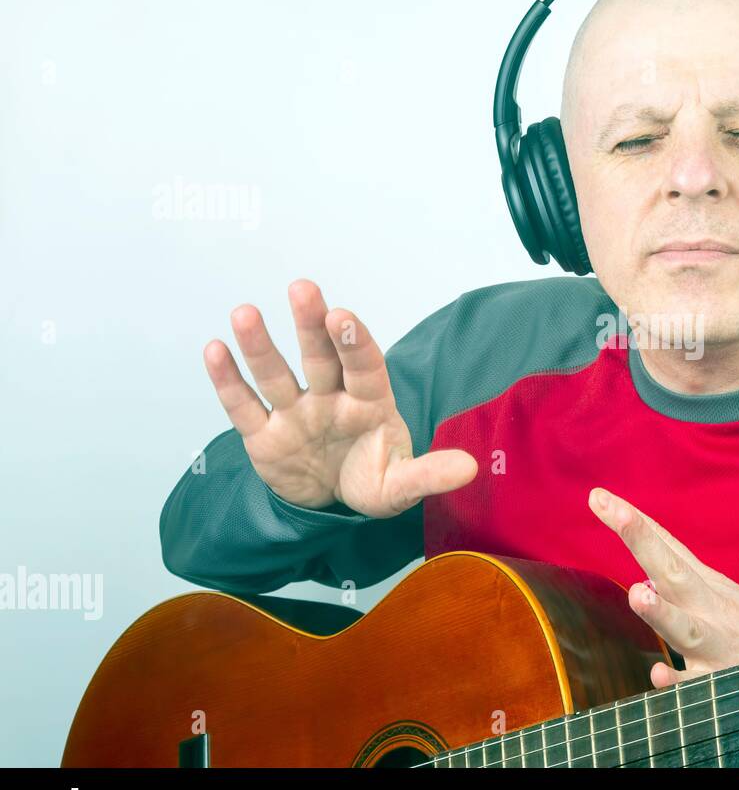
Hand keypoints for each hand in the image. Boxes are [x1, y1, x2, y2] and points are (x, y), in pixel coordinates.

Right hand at [202, 279, 476, 515]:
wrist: (333, 501)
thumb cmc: (372, 479)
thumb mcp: (401, 485)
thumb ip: (430, 474)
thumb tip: (471, 469)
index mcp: (369, 404)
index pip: (365, 367)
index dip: (355, 342)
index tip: (344, 316)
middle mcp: (330, 398)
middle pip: (320, 358)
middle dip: (311, 325)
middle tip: (304, 289)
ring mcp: (294, 413)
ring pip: (276, 375)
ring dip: (260, 346)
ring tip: (245, 313)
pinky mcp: (263, 435)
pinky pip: (244, 406)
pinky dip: (228, 380)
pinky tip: (215, 350)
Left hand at [587, 487, 738, 688]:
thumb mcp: (713, 587)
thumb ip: (675, 572)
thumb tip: (638, 555)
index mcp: (701, 582)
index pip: (664, 545)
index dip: (633, 522)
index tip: (598, 498)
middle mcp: (706, 606)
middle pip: (673, 569)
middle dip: (645, 543)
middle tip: (621, 515)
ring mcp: (713, 642)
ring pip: (685, 627)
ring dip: (662, 612)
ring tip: (638, 595)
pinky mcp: (718, 680)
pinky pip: (695, 684)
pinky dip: (677, 680)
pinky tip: (658, 673)